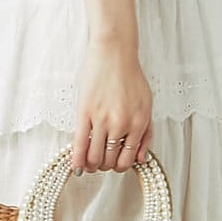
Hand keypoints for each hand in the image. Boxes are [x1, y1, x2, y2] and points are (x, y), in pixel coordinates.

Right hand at [70, 39, 152, 173]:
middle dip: (104, 166)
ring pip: (94, 158)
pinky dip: (76, 160)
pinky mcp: (84, 112)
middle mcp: (121, 125)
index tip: (113, 163)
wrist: (114, 53)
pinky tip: (75, 165)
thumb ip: (146, 134)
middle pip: (110, 162)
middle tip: (100, 161)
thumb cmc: (131, 77)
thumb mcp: (147, 105)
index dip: (119, 167)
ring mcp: (102, 119)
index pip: (127, 160)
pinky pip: (79, 144)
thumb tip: (140, 160)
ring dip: (91, 165)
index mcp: (139, 123)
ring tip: (88, 161)